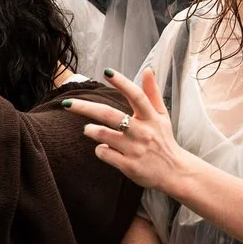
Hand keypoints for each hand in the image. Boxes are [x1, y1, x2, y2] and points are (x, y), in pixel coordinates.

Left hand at [69, 70, 191, 193]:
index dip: (122, 82)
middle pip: (110, 115)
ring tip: (88, 129)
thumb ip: (152, 93)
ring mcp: (135, 149)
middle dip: (86, 107)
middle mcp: (142, 131)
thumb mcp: (162, 116)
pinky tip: (104, 149)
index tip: (107, 72)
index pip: (136, 96)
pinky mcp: (129, 166)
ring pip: (103, 135)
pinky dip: (100, 149)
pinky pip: (105, 153)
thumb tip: (147, 70)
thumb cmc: (164, 141)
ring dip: (91, 130)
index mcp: (151, 117)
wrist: (174, 173)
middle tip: (67, 103)